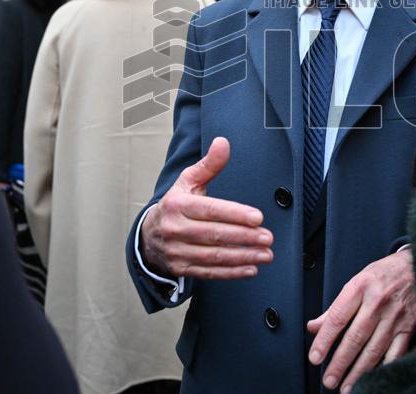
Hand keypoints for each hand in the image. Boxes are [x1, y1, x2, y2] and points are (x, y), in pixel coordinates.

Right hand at [141, 137, 273, 278]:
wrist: (147, 236)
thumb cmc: (175, 206)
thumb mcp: (187, 182)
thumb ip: (208, 164)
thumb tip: (223, 143)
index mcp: (177, 205)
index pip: (210, 210)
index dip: (235, 214)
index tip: (258, 217)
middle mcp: (175, 229)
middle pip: (214, 234)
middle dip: (245, 237)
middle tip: (268, 237)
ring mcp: (177, 251)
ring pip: (214, 256)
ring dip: (243, 257)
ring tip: (265, 254)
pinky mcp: (181, 268)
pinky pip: (210, 272)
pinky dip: (232, 272)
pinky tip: (250, 269)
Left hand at [307, 250, 415, 392]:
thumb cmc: (384, 274)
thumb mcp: (356, 281)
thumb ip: (335, 307)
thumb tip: (313, 327)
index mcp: (360, 287)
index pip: (337, 318)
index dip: (324, 340)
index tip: (315, 358)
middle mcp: (378, 301)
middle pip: (355, 338)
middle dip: (340, 362)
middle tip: (329, 380)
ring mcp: (396, 315)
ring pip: (374, 349)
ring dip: (359, 371)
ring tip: (347, 387)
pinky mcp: (410, 326)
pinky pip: (396, 352)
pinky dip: (385, 368)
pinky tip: (375, 379)